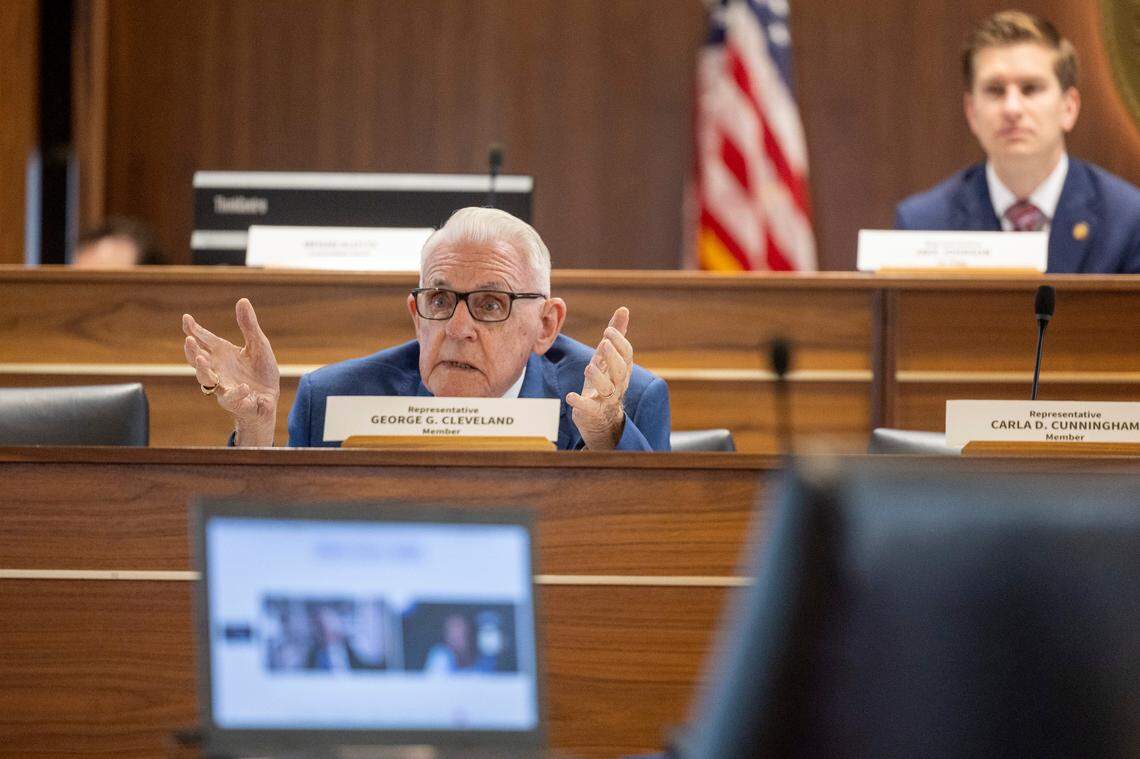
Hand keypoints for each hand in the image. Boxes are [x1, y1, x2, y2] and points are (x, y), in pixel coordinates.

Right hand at [182, 298, 280, 445]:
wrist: (269, 398)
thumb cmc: (260, 371)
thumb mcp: (258, 345)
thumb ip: (249, 326)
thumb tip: (242, 300)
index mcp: (222, 355)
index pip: (204, 341)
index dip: (194, 330)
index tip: (186, 318)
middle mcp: (218, 370)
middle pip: (197, 361)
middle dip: (191, 351)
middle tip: (189, 340)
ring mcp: (225, 387)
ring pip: (207, 381)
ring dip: (202, 371)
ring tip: (201, 360)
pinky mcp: (238, 402)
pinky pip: (233, 399)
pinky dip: (237, 393)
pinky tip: (244, 387)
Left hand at [566, 307, 633, 449]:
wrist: (601, 419)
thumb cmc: (605, 381)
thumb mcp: (608, 358)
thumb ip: (616, 335)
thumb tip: (624, 310)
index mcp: (622, 370)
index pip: (627, 355)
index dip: (619, 342)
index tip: (608, 330)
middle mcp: (618, 384)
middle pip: (621, 371)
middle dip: (613, 357)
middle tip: (603, 343)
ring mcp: (606, 400)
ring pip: (607, 389)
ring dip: (598, 377)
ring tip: (589, 367)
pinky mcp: (592, 413)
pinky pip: (589, 408)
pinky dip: (580, 402)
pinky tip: (570, 396)